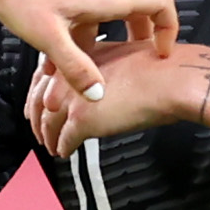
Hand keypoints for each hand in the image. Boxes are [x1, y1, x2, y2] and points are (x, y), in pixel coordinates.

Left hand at [0, 0, 177, 99]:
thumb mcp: (48, 37)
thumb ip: (75, 68)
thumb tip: (98, 95)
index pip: (160, 2)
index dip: (170, 27)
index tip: (163, 51)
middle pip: (138, 9)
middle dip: (136, 39)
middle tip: (130, 65)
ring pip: (109, 10)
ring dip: (101, 37)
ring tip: (79, 65)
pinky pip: (90, 3)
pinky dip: (85, 26)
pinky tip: (57, 46)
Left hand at [29, 34, 209, 156]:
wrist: (173, 79)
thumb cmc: (159, 68)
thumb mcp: (120, 57)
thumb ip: (100, 70)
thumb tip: (96, 86)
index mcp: (79, 56)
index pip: (45, 76)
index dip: (39, 94)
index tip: (37, 105)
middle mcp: (70, 75)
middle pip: (39, 100)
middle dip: (36, 118)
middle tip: (38, 132)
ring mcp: (72, 98)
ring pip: (48, 122)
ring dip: (47, 137)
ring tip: (51, 147)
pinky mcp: (82, 120)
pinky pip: (64, 140)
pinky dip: (62, 148)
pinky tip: (64, 152)